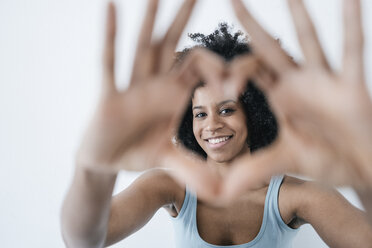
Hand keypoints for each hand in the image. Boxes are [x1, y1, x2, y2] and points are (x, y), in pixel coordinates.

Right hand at [75, 0, 237, 200]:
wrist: (106, 162)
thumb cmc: (137, 152)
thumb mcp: (169, 160)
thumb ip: (194, 170)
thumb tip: (221, 191)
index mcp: (172, 96)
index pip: (200, 71)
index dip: (221, 69)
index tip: (243, 73)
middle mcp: (154, 85)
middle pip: (172, 46)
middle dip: (185, 19)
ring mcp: (131, 88)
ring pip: (143, 48)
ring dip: (150, 20)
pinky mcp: (109, 97)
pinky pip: (110, 63)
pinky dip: (109, 36)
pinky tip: (110, 7)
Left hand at [222, 0, 371, 197]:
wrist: (361, 168)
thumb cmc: (325, 160)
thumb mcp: (284, 162)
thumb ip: (252, 171)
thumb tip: (219, 194)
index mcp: (279, 98)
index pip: (248, 74)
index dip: (233, 74)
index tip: (225, 88)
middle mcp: (297, 83)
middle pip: (268, 48)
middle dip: (251, 25)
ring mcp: (324, 80)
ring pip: (308, 40)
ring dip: (298, 13)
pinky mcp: (351, 85)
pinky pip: (353, 49)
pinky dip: (353, 24)